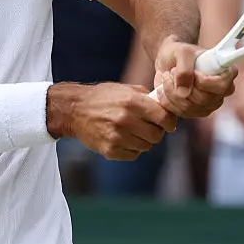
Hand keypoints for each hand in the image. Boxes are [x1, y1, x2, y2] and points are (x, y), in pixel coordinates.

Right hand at [52, 83, 176, 160]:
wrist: (74, 110)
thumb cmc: (102, 97)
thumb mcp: (124, 89)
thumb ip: (146, 97)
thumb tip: (167, 106)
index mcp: (131, 101)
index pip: (164, 118)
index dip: (169, 122)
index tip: (168, 123)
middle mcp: (125, 119)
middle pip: (157, 135)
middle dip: (156, 132)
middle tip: (148, 127)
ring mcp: (117, 136)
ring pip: (146, 146)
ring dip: (143, 140)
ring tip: (132, 132)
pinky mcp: (110, 150)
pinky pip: (133, 155)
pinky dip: (131, 149)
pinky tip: (122, 139)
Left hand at [152, 37, 236, 118]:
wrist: (168, 61)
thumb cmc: (179, 53)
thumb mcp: (181, 52)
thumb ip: (184, 68)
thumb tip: (184, 92)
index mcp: (224, 73)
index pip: (223, 85)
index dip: (206, 82)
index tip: (194, 72)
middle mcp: (219, 92)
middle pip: (203, 99)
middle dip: (181, 85)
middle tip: (172, 70)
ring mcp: (208, 105)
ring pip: (188, 107)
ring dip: (171, 91)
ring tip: (167, 76)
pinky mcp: (194, 112)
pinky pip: (179, 112)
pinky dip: (167, 100)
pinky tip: (164, 88)